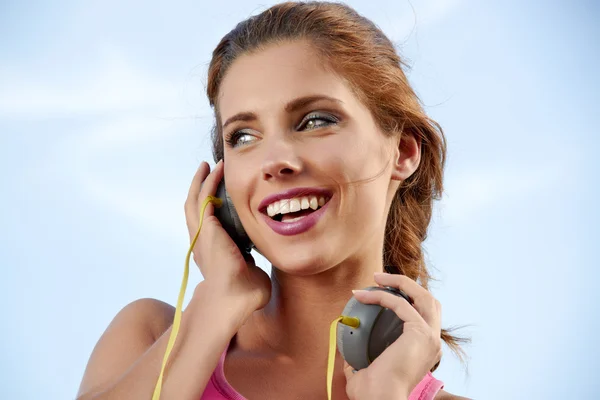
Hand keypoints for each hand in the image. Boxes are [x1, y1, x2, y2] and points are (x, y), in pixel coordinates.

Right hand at [184, 160, 270, 311]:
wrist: (235, 301)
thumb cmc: (245, 294)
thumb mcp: (250, 270)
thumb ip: (253, 261)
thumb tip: (265, 257)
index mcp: (211, 252)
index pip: (206, 223)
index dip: (209, 205)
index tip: (219, 193)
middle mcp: (201, 243)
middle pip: (194, 208)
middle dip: (200, 188)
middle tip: (207, 170)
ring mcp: (201, 236)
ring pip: (194, 201)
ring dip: (202, 181)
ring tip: (209, 166)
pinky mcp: (206, 230)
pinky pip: (203, 200)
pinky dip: (209, 183)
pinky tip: (216, 171)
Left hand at [343, 272, 441, 399]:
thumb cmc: (372, 392)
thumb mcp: (366, 371)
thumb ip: (360, 360)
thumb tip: (346, 352)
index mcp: (425, 350)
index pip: (423, 314)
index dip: (405, 297)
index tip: (379, 290)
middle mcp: (433, 342)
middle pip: (429, 300)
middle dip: (406, 284)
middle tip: (378, 277)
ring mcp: (430, 337)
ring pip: (424, 296)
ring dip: (400, 282)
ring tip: (375, 277)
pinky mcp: (421, 333)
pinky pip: (401, 304)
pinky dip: (382, 295)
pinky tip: (364, 295)